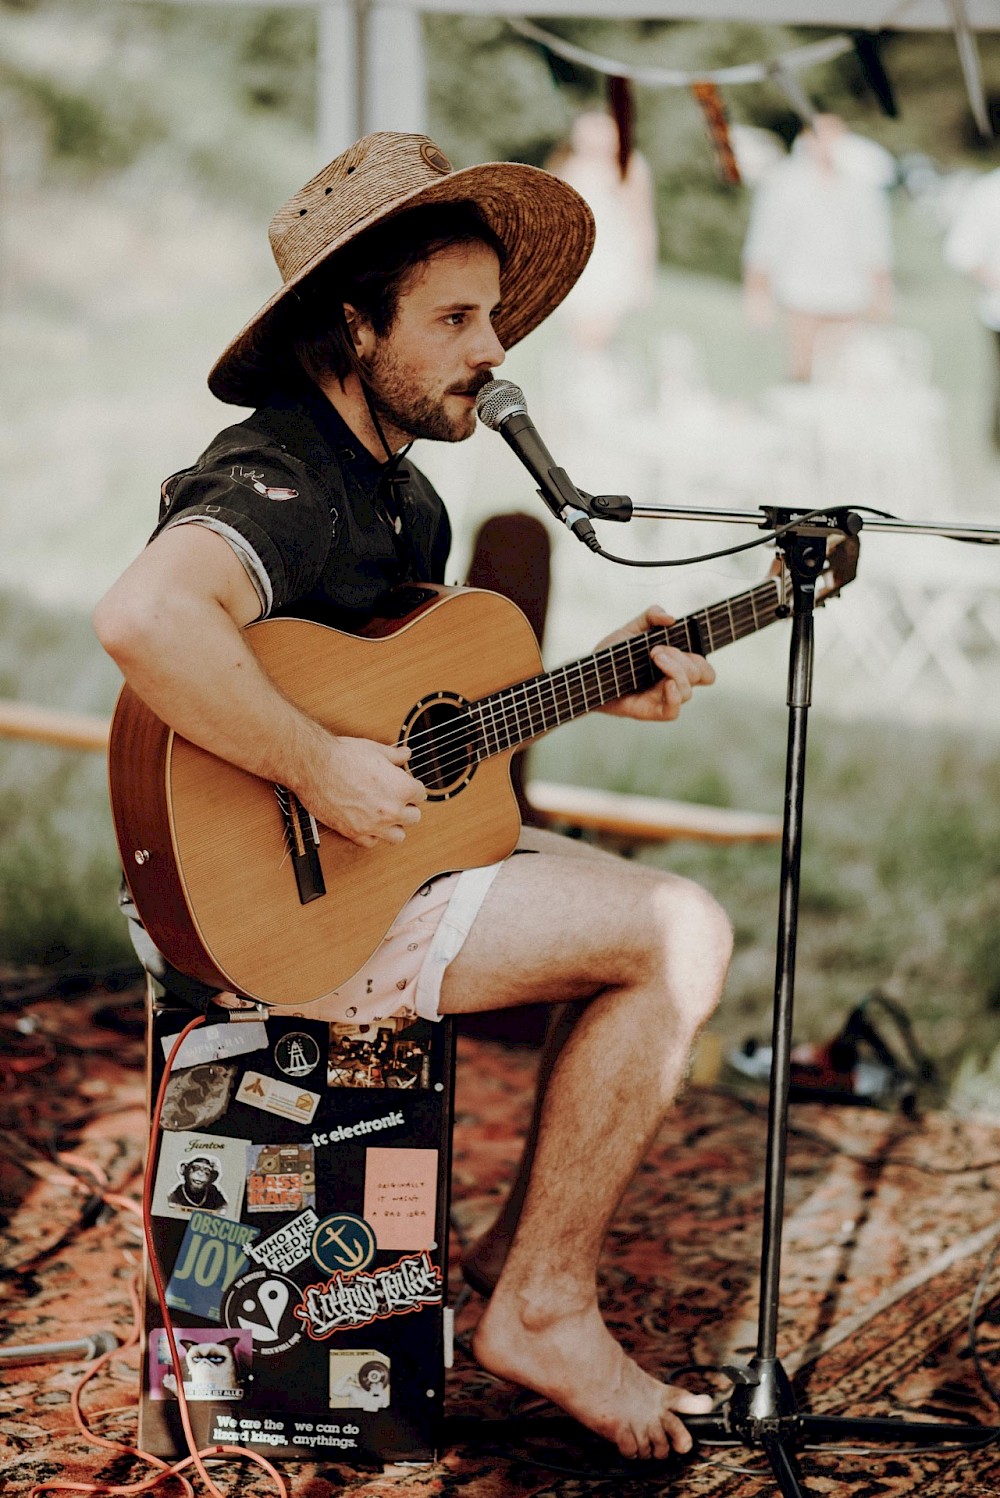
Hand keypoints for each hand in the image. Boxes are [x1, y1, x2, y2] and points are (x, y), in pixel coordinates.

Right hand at [299, 737, 427, 848]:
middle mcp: (391, 810)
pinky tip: (367, 822)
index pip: (421, 794)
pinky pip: (372, 843)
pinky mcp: (354, 833)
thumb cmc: (343, 756)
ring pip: (398, 836)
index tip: (403, 784)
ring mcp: (373, 825)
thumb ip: (394, 756)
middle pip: (414, 817)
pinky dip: (372, 835)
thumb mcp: (374, 749)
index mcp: (401, 788)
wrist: (314, 767)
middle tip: (394, 798)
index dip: (412, 787)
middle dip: (406, 807)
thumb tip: (405, 754)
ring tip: (384, 814)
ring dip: (394, 826)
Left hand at [597, 606, 714, 721]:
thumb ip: (651, 615)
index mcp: (675, 666)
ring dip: (676, 670)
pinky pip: (673, 712)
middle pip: (699, 676)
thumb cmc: (612, 655)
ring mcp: (662, 698)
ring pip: (688, 692)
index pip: (704, 670)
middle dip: (682, 659)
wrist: (588, 673)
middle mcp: (672, 683)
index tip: (679, 644)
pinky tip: (666, 684)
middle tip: (656, 650)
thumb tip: (671, 618)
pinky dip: (675, 698)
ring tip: (654, 657)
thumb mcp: (631, 629)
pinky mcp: (650, 711)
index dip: (700, 659)